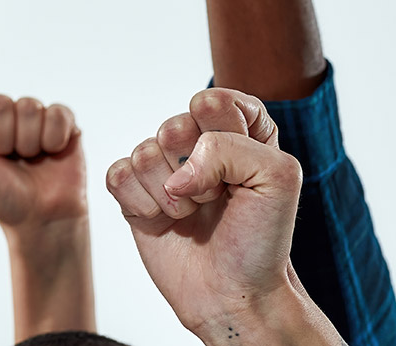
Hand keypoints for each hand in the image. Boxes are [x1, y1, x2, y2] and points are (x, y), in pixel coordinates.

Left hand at [0, 90, 84, 229]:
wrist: (41, 219)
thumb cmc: (0, 195)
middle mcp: (5, 114)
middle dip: (3, 140)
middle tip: (9, 161)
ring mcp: (34, 116)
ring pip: (28, 107)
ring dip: (29, 143)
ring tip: (30, 160)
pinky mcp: (64, 121)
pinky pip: (57, 113)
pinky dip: (53, 139)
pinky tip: (51, 153)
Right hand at [105, 89, 311, 337]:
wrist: (235, 295)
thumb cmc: (261, 239)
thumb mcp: (278, 179)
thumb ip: (230, 147)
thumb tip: (177, 173)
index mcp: (239, 128)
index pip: (215, 101)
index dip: (223, 137)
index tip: (241, 173)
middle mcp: (199, 142)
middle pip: (173, 126)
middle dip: (196, 173)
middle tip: (215, 200)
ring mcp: (165, 167)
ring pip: (143, 153)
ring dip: (171, 196)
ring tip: (193, 215)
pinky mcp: (135, 192)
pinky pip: (117, 175)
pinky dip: (141, 205)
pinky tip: (164, 221)